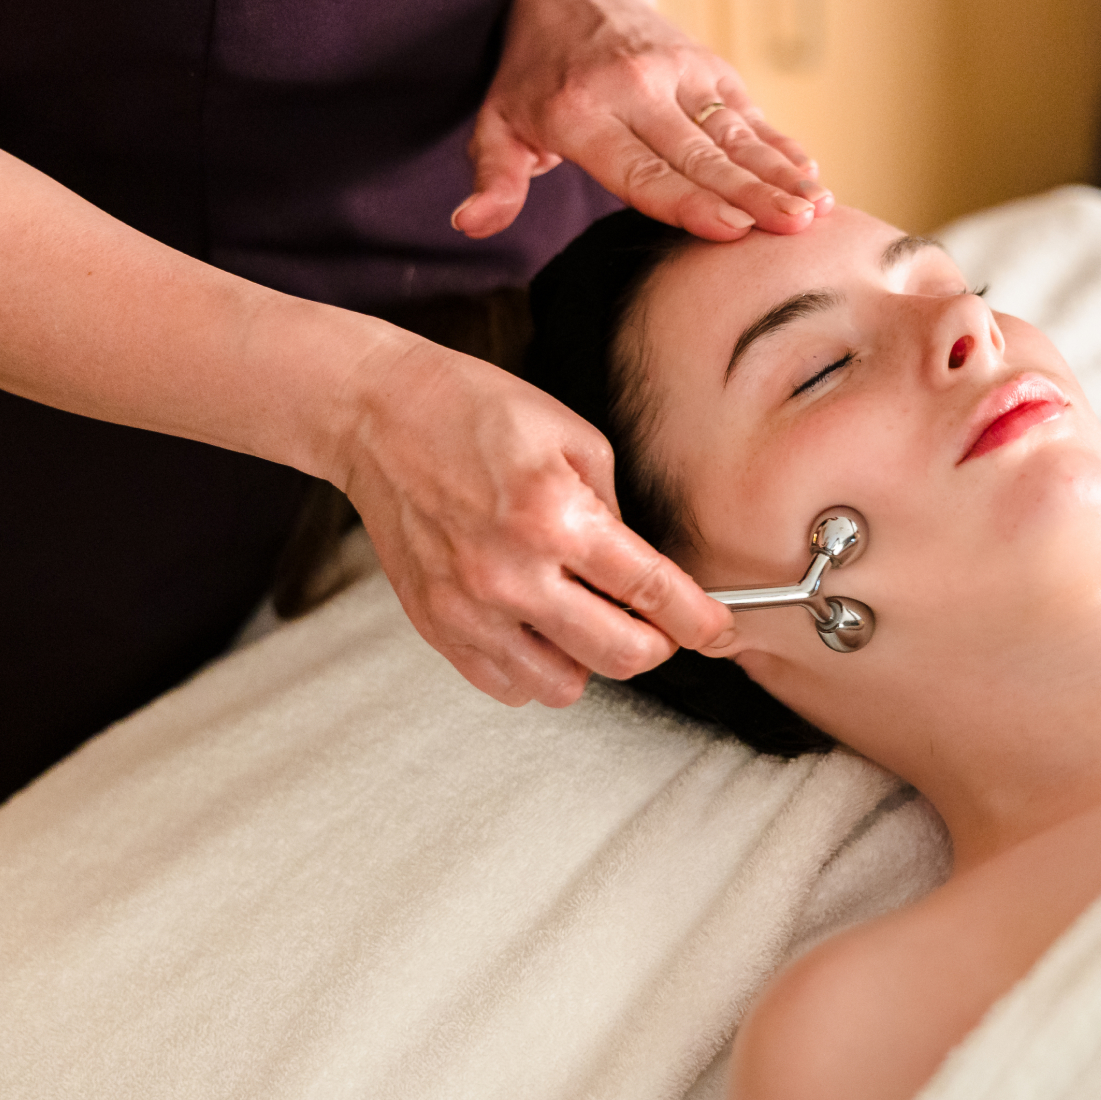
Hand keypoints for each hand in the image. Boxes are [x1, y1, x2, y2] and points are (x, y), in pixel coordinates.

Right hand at [336, 336, 733, 706]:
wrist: (380, 417)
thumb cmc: (476, 414)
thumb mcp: (573, 437)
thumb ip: (616, 510)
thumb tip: (644, 570)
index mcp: (555, 516)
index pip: (650, 591)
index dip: (699, 620)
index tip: (720, 630)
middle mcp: (511, 573)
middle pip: (618, 655)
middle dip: (655, 645)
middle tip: (658, 625)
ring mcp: (469, 608)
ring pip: (563, 686)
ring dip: (590, 661)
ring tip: (584, 618)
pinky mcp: (437, 627)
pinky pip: (507, 686)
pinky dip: (535, 669)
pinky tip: (538, 627)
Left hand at [451, 0, 832, 241]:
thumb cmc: (532, 75)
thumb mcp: (497, 124)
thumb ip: (493, 179)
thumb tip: (470, 223)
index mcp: (581, 113)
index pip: (642, 169)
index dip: (689, 200)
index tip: (731, 227)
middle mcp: (635, 89)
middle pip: (700, 154)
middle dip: (751, 193)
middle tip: (792, 227)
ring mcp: (679, 74)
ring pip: (735, 134)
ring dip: (779, 172)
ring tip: (815, 208)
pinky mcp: (710, 68)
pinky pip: (750, 114)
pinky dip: (782, 146)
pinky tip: (813, 176)